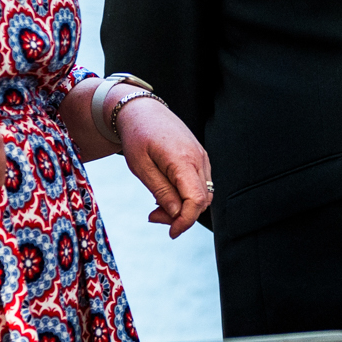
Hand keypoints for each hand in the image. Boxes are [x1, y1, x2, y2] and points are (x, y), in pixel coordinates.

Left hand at [114, 95, 213, 237]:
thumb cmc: (137, 136)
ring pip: (204, 193)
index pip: (196, 200)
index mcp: (183, 160)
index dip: (186, 221)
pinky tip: (166, 193)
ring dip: (184, 207)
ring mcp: (202, 156)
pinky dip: (186, 195)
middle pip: (202, 200)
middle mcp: (199, 158)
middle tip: (154, 216)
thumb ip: (161, 191)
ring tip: (158, 206)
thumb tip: (177, 214)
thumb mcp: (141, 167)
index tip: (171, 232)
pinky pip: (199, 183)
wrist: (141, 109)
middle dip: (181, 216)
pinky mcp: (199, 156)